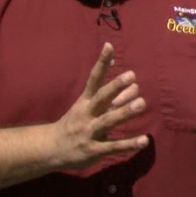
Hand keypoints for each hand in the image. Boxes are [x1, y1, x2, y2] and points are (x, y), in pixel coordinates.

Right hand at [51, 43, 148, 168]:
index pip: (94, 78)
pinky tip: (144, 140)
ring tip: (142, 103)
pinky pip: (113, 146)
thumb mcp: (88, 105)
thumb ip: (110, 92)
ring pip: (108, 121)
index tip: (109, 46)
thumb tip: (127, 74)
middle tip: (131, 75)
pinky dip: (129, 144)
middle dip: (115, 86)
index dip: (101, 62)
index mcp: (85, 101)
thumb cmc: (76, 122)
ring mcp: (89, 132)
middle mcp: (87, 114)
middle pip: (101, 98)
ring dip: (124, 112)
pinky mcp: (94, 150)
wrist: (51, 149)